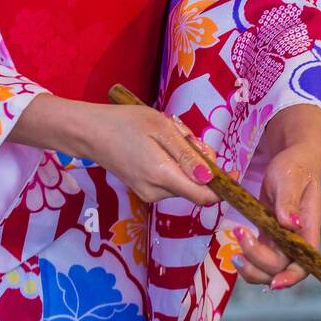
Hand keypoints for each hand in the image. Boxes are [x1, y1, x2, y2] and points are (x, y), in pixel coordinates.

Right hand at [82, 103, 222, 207]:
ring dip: (186, 164)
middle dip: (201, 165)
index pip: (203, 196)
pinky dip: (174, 167)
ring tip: (169, 138)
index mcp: (162, 176)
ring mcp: (148, 194)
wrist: (89, 133)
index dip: (222, 187)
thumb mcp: (161, 127)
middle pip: (195, 188)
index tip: (231, 170)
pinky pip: (170, 182)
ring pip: (183, 184)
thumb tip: (210, 176)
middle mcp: (156, 192)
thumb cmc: (125, 123)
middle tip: (187, 137)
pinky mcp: (143, 191)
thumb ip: (187, 153)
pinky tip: (159, 147)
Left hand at [231, 140, 320, 288]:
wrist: (290, 161)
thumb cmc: (295, 167)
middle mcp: (297, 240)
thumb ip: (289, 201)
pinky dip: (247, 258)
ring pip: (268, 268)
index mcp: (308, 229)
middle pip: (281, 268)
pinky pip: (259, 257)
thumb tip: (290, 223)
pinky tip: (235, 246)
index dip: (291, 277)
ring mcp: (282, 240)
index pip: (305, 262)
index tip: (275, 282)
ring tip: (234, 252)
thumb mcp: (291, 178)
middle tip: (241, 235)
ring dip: (251, 267)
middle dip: (259, 263)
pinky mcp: (269, 236)